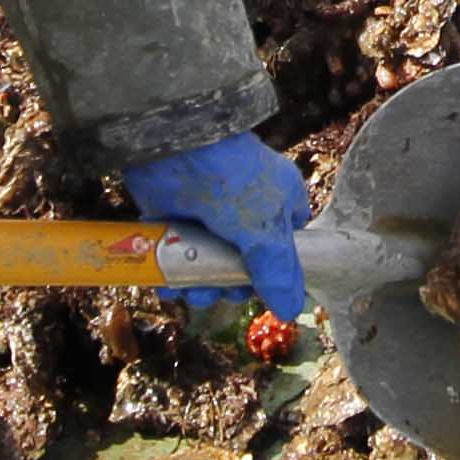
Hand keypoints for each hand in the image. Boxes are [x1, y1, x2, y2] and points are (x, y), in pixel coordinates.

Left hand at [123, 135, 311, 319]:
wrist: (177, 148)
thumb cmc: (234, 181)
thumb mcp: (265, 231)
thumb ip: (278, 273)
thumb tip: (291, 311)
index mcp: (280, 203)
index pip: (287, 248)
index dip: (274, 274)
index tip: (259, 290)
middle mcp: (247, 210)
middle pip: (244, 264)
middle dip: (229, 285)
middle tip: (220, 291)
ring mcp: (210, 213)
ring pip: (210, 263)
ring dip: (200, 284)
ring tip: (191, 290)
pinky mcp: (177, 215)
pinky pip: (179, 254)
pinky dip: (174, 273)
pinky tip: (169, 285)